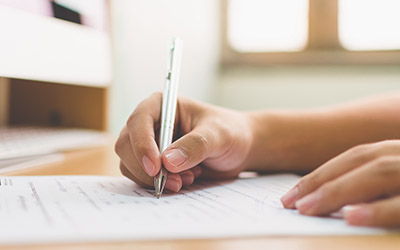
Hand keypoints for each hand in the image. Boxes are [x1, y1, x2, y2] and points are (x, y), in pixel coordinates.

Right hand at [115, 93, 252, 192]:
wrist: (238, 148)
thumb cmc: (229, 131)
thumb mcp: (219, 135)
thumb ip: (196, 145)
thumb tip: (168, 162)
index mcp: (162, 105)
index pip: (139, 121)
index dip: (142, 144)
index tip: (156, 167)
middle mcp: (151, 124)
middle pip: (127, 145)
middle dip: (147, 168)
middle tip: (175, 182)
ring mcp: (149, 144)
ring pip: (131, 164)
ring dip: (155, 179)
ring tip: (188, 178)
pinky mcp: (153, 163)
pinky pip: (142, 177)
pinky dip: (160, 184)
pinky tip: (186, 180)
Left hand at [281, 140, 399, 227]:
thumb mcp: (394, 183)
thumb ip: (371, 186)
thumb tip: (336, 204)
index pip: (358, 157)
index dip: (322, 174)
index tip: (292, 194)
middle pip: (362, 160)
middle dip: (321, 180)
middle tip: (289, 201)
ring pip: (379, 172)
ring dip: (339, 190)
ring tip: (306, 208)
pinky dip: (378, 211)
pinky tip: (350, 218)